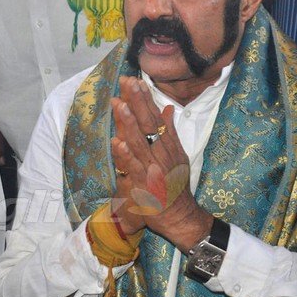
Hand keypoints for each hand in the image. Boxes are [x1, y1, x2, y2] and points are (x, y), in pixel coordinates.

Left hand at [110, 76, 211, 252]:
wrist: (179, 216)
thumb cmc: (174, 186)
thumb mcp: (177, 156)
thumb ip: (170, 132)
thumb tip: (168, 109)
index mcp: (168, 146)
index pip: (155, 117)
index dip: (145, 99)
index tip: (136, 80)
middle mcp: (161, 154)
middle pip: (148, 124)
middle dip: (137, 102)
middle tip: (127, 82)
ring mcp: (153, 168)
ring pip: (140, 142)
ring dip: (128, 123)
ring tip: (119, 104)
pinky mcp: (144, 184)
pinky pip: (133, 168)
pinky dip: (125, 155)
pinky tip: (117, 142)